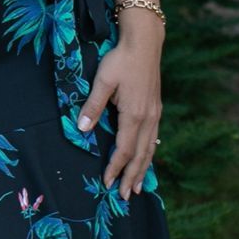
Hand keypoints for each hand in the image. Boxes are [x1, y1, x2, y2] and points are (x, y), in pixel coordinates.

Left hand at [76, 18, 163, 199]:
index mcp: (134, 115)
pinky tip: (147, 156)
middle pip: (140, 155)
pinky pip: (153, 137)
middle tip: (125, 196)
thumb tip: (82, 130)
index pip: (123, 150)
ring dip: (143, 168)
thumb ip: (93, 106)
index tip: (107, 183)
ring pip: (150, 148)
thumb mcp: (103, 81)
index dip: (115, 168)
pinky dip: (149, 152)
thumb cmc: (121, 59)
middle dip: (132, 176)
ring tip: (138, 186)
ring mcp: (155, 113)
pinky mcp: (156, 107)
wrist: (145, 42)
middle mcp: (148, 118)